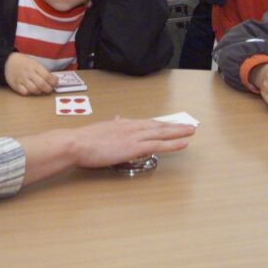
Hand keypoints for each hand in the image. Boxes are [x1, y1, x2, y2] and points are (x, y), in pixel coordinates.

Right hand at [5, 52, 56, 95]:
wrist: (7, 61)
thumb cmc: (24, 62)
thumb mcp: (34, 63)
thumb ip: (43, 71)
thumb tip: (54, 80)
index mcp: (34, 66)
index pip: (47, 75)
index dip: (53, 81)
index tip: (56, 83)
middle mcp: (29, 73)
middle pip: (41, 84)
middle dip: (48, 88)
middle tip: (49, 89)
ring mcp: (22, 80)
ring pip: (33, 89)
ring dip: (39, 91)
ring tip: (41, 90)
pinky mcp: (16, 85)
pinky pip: (24, 92)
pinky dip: (29, 93)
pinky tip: (30, 90)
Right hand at [70, 117, 194, 168]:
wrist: (77, 143)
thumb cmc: (84, 140)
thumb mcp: (100, 130)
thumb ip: (111, 126)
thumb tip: (117, 119)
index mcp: (123, 124)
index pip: (146, 123)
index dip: (160, 123)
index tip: (170, 123)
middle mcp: (131, 127)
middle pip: (157, 125)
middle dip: (174, 126)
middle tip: (188, 125)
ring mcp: (134, 136)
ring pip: (161, 133)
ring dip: (178, 131)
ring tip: (191, 130)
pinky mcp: (134, 147)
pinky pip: (159, 145)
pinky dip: (173, 143)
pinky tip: (184, 143)